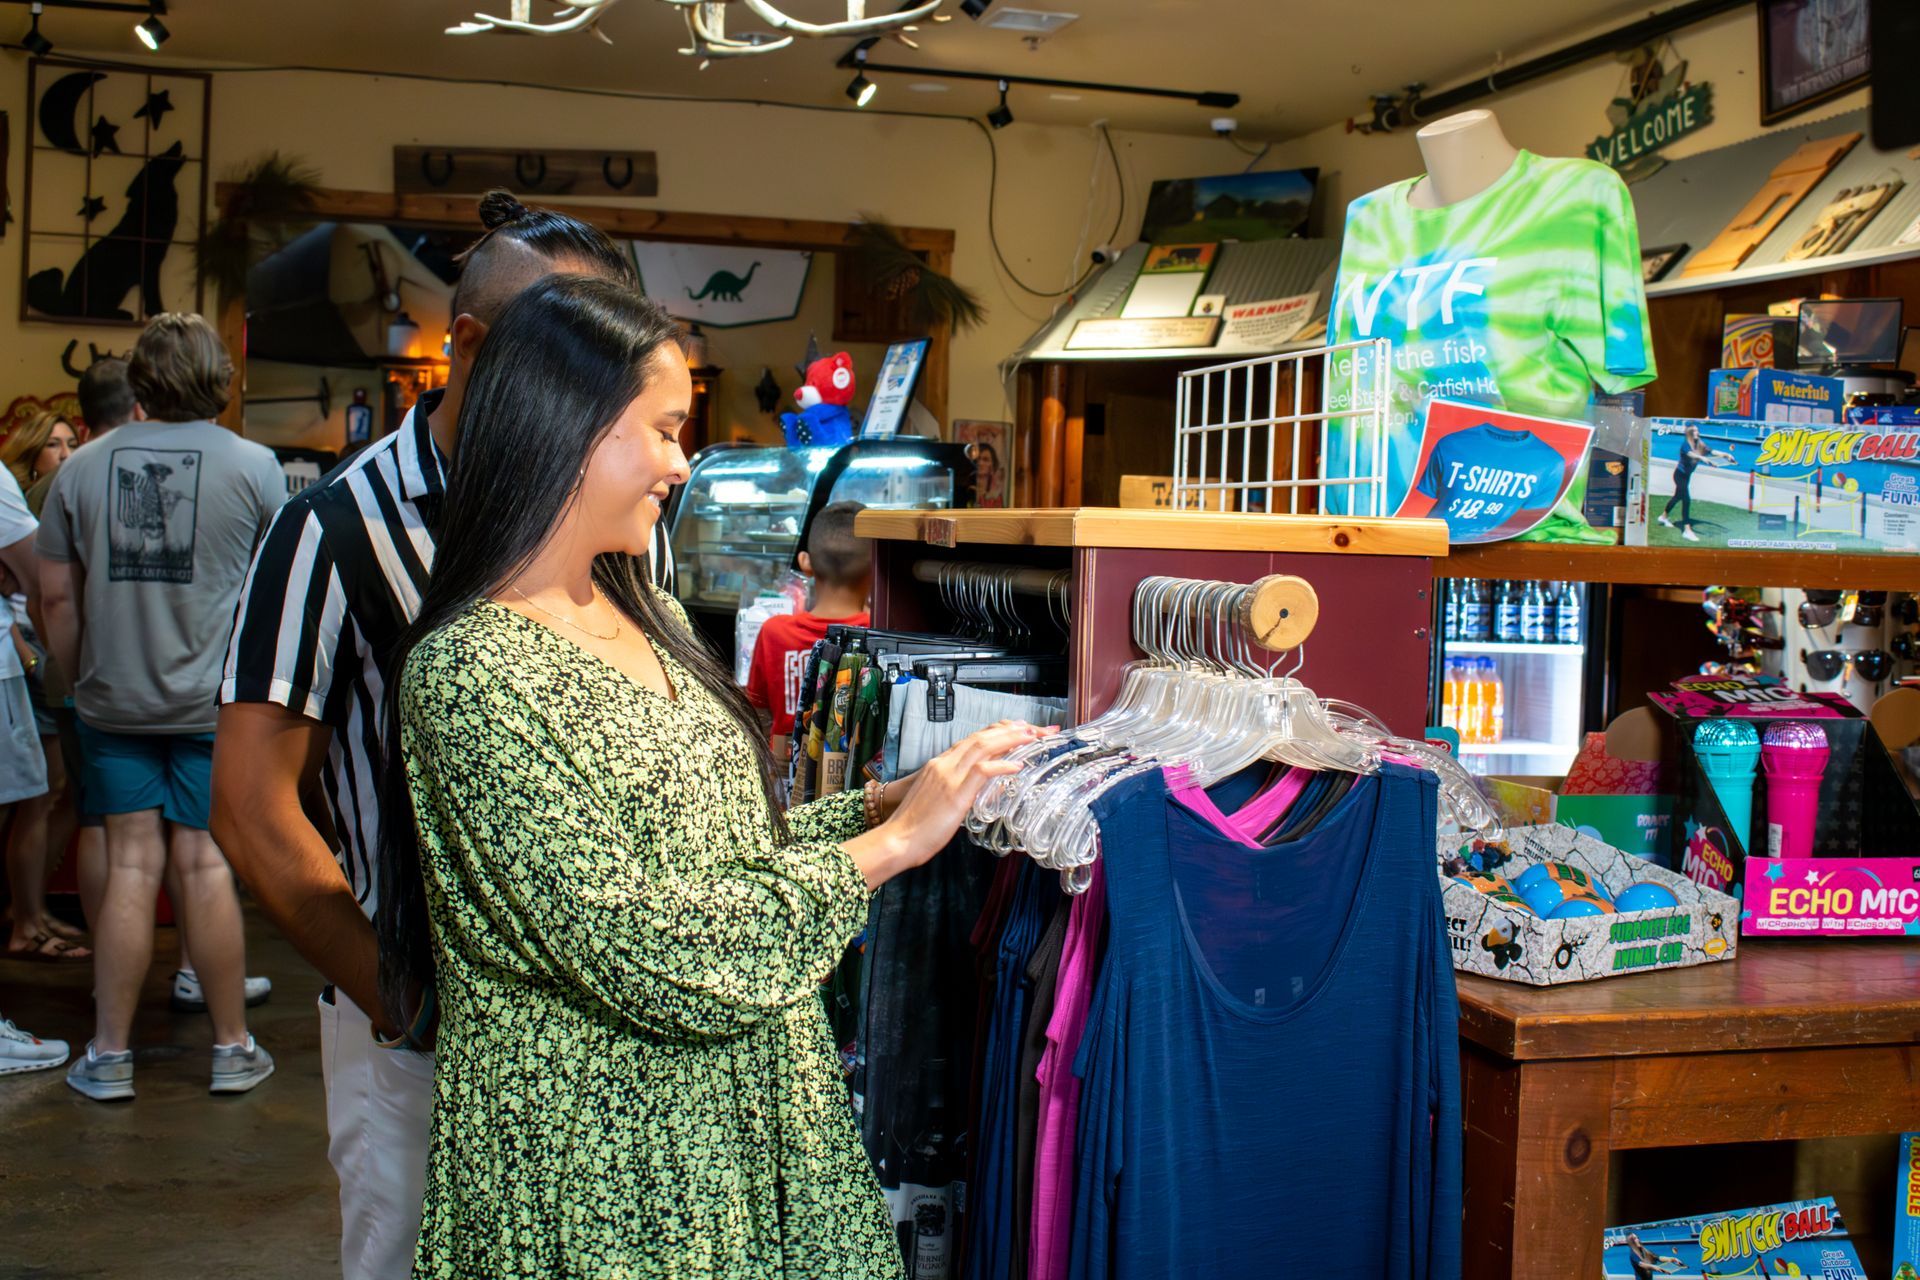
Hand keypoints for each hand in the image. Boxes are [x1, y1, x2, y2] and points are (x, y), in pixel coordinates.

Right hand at [846, 722, 1053, 886]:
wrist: (897, 840)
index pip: (974, 739)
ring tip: (1033, 736)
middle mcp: (944, 764)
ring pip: (983, 746)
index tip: (1019, 729)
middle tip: (1036, 729)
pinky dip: (1002, 765)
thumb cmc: (916, 827)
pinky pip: (981, 771)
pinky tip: (1018, 765)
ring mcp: (948, 777)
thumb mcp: (940, 801)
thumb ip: (961, 790)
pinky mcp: (954, 793)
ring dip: (1011, 739)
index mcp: (940, 764)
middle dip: (1012, 730)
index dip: (998, 731)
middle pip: (982, 737)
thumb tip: (985, 789)